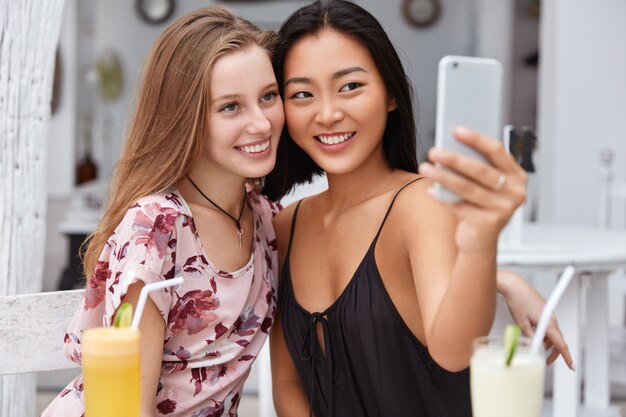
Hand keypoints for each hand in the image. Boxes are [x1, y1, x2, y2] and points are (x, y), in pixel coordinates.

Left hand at [419, 127, 526, 252]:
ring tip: (425, 168)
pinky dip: (442, 198)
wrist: (480, 241)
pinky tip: (429, 191)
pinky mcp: (489, 224)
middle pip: (481, 170)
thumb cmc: (479, 206)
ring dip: (443, 177)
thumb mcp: (482, 186)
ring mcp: (504, 209)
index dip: (476, 139)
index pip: (497, 151)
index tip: (456, 130)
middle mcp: (515, 192)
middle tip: (434, 151)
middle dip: (454, 159)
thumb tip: (448, 151)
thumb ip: (474, 169)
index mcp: (517, 175)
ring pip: (468, 188)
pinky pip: (460, 207)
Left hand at [497, 270, 574, 369]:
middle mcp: (552, 318)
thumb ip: (530, 337)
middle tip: (546, 361)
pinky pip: (547, 325)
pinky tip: (531, 330)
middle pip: (557, 340)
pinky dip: (542, 332)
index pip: (561, 344)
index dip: (566, 357)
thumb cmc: (517, 301)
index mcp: (549, 323)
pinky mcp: (545, 310)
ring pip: (551, 333)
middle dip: (552, 352)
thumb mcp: (521, 323)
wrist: (514, 285)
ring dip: (545, 341)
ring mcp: (549, 314)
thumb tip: (533, 348)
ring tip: (532, 342)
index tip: (571, 366)